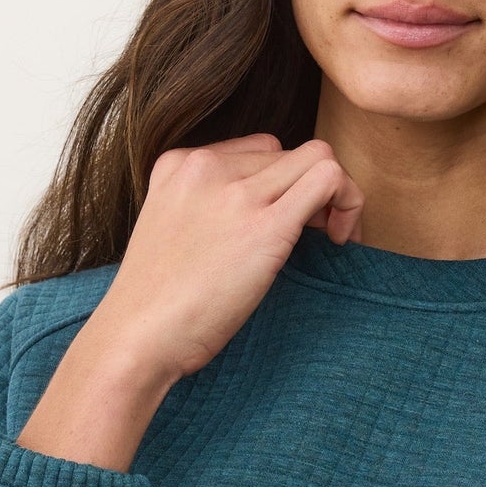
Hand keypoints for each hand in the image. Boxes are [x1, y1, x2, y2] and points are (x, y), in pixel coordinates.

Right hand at [96, 133, 365, 380]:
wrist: (136, 337)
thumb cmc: (155, 306)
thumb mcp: (170, 233)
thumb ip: (205, 211)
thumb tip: (258, 219)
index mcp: (179, 164)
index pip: (258, 149)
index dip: (284, 183)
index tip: (289, 222)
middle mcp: (207, 167)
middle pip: (290, 153)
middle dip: (314, 191)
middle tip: (318, 235)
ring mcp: (236, 193)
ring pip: (318, 157)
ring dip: (338, 195)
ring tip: (331, 237)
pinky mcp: (265, 225)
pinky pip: (329, 178)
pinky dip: (348, 203)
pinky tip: (338, 241)